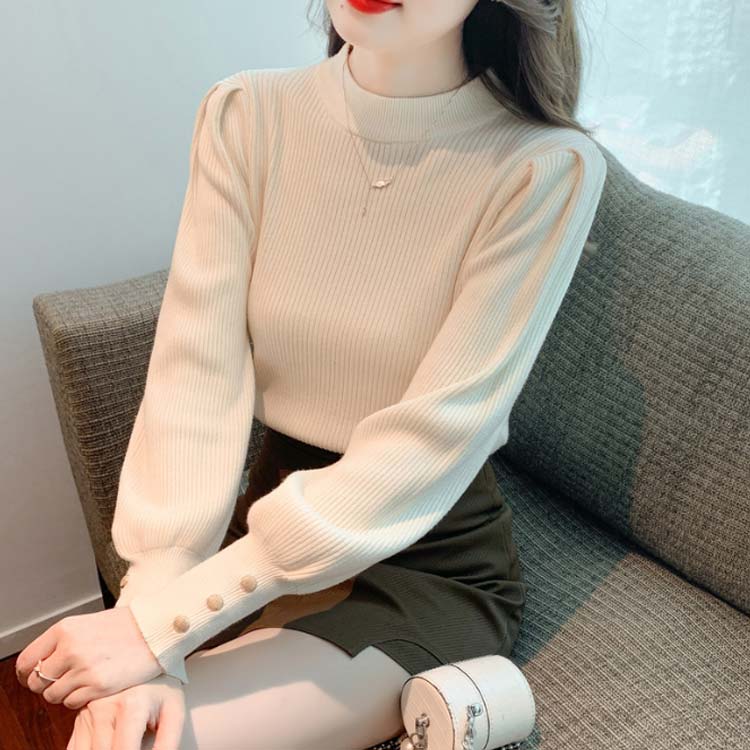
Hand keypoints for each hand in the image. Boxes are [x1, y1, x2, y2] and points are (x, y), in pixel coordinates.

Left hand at [15, 607, 163, 708]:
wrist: (156, 629)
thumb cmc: (126, 625)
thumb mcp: (88, 623)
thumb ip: (63, 641)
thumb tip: (41, 664)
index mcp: (65, 629)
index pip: (26, 661)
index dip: (28, 673)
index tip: (34, 676)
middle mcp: (70, 648)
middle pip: (37, 681)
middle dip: (46, 684)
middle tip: (63, 679)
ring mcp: (84, 668)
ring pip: (53, 695)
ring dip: (63, 692)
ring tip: (82, 680)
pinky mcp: (98, 685)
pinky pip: (72, 703)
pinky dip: (78, 698)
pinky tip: (93, 685)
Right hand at [65, 674, 185, 749]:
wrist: (145, 653)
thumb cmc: (163, 685)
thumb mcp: (174, 711)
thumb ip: (167, 743)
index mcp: (131, 707)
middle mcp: (103, 708)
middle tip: (134, 743)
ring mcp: (87, 712)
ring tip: (122, 742)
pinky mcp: (79, 717)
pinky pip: (74, 748)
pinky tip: (107, 744)